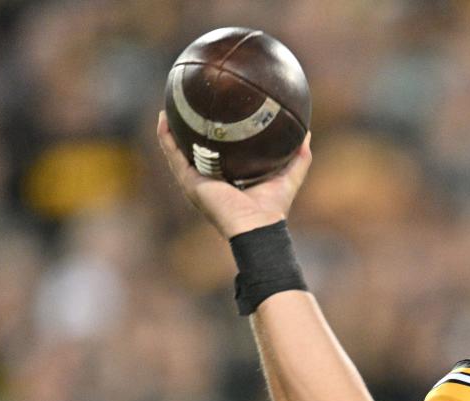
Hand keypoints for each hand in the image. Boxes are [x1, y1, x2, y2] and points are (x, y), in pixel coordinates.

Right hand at [156, 110, 311, 238]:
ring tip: (169, 105)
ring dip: (171, 130)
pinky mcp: (189, 183)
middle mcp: (209, 180)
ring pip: (178, 151)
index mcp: (229, 180)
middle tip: (189, 104)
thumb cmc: (273, 209)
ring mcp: (196, 182)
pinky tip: (163, 118)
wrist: (257, 227)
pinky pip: (173, 156)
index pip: (219, 154)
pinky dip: (166, 138)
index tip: (215, 112)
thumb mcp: (289, 177)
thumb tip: (306, 133)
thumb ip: (299, 157)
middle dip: (190, 130)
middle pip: (195, 151)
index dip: (215, 136)